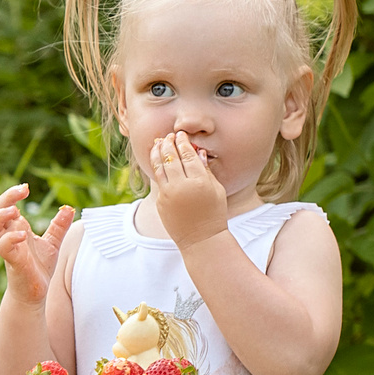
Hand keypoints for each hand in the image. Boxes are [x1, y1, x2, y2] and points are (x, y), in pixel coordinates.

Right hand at [0, 184, 75, 305]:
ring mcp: (9, 249)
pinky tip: (23, 235)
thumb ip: (59, 226)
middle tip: (23, 190)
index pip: (5, 205)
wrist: (35, 293)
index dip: (11, 194)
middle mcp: (9, 236)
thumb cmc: (39, 268)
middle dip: (5, 198)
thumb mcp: (53, 243)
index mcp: (16, 228)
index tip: (26, 188)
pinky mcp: (13, 262)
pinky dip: (10, 239)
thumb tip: (69, 208)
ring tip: (14, 211)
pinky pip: (4, 248)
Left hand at [144, 133, 230, 247]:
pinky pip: (158, 180)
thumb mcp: (217, 190)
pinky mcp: (161, 202)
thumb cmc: (214, 214)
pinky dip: (156, 167)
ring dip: (158, 152)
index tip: (181, 134)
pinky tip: (157, 159)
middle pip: (171, 158)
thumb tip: (199, 152)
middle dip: (169, 143)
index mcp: (199, 181)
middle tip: (169, 135)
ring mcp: (169, 194)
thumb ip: (207, 170)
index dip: (183, 142)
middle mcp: (182, 186)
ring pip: (159, 167)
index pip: (188, 155)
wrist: (201, 239)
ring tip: (158, 142)